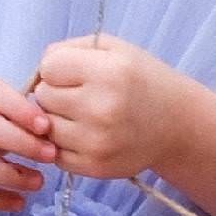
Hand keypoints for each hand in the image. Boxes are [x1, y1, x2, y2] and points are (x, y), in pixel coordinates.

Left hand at [31, 33, 184, 180]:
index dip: (58, 68)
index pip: (48, 67)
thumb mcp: (114, 49)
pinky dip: (65, 145)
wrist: (177, 125)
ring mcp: (97, 141)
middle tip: (82, 95)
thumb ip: (70, 48)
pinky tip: (87, 135)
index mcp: (109, 72)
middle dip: (56, 93)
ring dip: (57, 120)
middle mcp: (102, 108)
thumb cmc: (141, 81)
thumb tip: (39, 69)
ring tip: (84, 114)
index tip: (76, 73)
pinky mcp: (95, 166)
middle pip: (43, 97)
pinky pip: (55, 153)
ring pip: (46, 127)